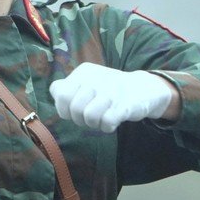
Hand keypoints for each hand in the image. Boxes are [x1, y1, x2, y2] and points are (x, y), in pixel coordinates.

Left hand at [52, 64, 178, 132]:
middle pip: (74, 108)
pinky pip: (106, 122)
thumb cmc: (108, 90)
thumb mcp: (87, 83)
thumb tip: (55, 89)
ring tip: (102, 118)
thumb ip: (67, 87)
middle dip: (79, 120)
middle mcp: (96, 78)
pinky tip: (112, 122)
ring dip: (94, 124)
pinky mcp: (125, 104)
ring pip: (88, 116)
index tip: (75, 112)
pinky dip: (107, 127)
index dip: (65, 110)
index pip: (61, 94)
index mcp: (84, 72)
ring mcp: (112, 90)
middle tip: (91, 117)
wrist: (144, 89)